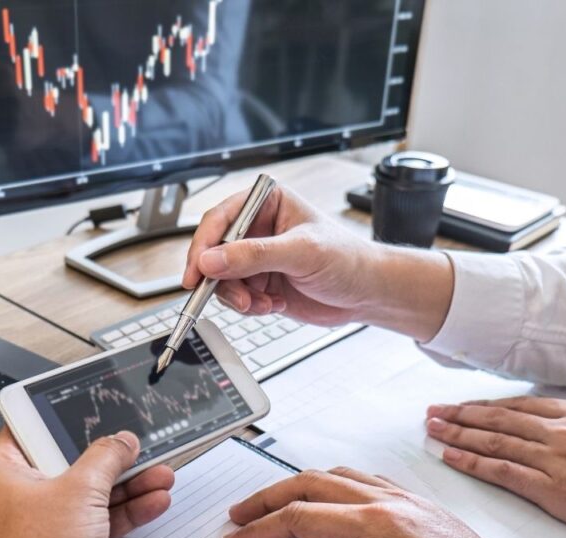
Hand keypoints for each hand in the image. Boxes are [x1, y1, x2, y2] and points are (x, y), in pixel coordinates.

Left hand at [0, 428, 173, 537]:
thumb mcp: (77, 491)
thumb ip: (104, 458)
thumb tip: (119, 441)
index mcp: (2, 473)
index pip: (30, 430)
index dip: (61, 418)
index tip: (90, 409)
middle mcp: (17, 497)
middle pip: (68, 462)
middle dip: (109, 456)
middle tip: (136, 445)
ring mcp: (41, 524)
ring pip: (88, 493)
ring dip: (126, 484)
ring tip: (159, 473)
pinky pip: (96, 520)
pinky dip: (123, 511)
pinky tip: (152, 500)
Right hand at [182, 186, 454, 340]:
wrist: (368, 293)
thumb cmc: (348, 258)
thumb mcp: (301, 252)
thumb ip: (254, 255)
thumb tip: (213, 259)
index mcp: (267, 203)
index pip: (221, 219)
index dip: (204, 245)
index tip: (198, 270)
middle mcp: (257, 229)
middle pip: (214, 251)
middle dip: (218, 277)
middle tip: (222, 293)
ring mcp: (257, 258)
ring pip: (221, 278)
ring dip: (235, 296)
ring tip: (258, 303)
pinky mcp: (259, 284)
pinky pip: (235, 296)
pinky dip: (248, 306)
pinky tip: (270, 305)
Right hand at [222, 468, 565, 537]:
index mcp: (376, 527)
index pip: (300, 519)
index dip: (260, 531)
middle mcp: (388, 503)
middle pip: (310, 484)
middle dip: (268, 497)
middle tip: (239, 514)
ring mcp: (405, 500)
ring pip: (337, 475)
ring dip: (298, 486)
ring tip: (274, 504)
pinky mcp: (418, 507)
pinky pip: (363, 478)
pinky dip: (331, 483)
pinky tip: (330, 499)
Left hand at [428, 396, 565, 537]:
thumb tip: (558, 423)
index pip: (520, 405)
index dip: (485, 405)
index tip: (462, 405)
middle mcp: (564, 432)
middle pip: (500, 417)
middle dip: (461, 413)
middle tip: (432, 411)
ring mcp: (557, 460)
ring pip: (495, 440)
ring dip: (457, 432)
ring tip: (431, 428)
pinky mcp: (554, 489)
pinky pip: (503, 471)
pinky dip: (472, 461)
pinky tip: (450, 455)